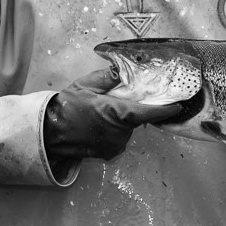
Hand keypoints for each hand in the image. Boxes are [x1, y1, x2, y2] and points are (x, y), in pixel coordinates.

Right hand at [43, 68, 180, 167]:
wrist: (49, 134)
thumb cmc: (66, 108)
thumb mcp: (85, 86)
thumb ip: (107, 78)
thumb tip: (120, 71)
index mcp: (117, 113)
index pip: (148, 112)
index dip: (165, 110)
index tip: (177, 105)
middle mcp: (120, 132)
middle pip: (137, 119)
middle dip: (132, 110)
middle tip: (115, 102)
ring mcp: (115, 145)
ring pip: (128, 129)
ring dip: (122, 122)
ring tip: (101, 115)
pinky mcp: (109, 154)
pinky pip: (120, 139)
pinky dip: (115, 132)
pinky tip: (99, 126)